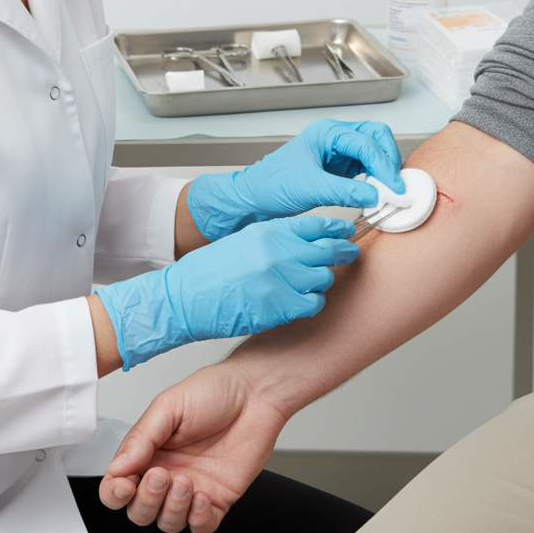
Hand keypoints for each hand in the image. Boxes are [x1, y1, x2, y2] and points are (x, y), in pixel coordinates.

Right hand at [94, 215, 358, 369]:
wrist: (185, 298)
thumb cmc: (209, 271)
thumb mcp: (245, 240)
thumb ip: (277, 237)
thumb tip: (306, 237)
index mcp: (270, 232)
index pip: (318, 224)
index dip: (337, 228)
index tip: (346, 231)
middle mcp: (279, 253)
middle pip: (329, 249)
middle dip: (342, 250)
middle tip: (348, 253)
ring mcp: (281, 281)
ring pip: (325, 277)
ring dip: (323, 279)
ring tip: (315, 281)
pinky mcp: (279, 308)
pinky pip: (313, 303)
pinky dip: (312, 302)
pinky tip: (302, 300)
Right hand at [99, 362, 284, 532]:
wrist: (256, 392)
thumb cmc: (215, 390)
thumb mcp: (169, 404)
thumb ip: (141, 436)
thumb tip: (117, 467)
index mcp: (150, 452)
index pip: (118, 486)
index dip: (115, 493)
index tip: (124, 485)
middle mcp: (168, 473)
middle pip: (140, 512)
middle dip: (145, 502)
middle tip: (161, 475)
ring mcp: (194, 488)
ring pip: (168, 523)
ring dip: (172, 509)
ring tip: (186, 481)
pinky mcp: (219, 497)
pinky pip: (201, 527)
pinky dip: (198, 520)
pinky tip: (203, 497)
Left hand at [186, 118, 404, 240]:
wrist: (254, 198)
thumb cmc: (272, 185)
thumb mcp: (310, 188)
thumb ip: (346, 191)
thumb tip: (377, 196)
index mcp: (327, 132)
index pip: (366, 142)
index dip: (384, 164)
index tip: (394, 187)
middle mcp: (335, 137)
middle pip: (376, 137)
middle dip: (389, 159)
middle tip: (396, 185)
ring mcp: (339, 151)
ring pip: (375, 151)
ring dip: (385, 169)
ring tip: (388, 191)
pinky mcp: (340, 168)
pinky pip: (367, 167)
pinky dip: (376, 178)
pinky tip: (377, 192)